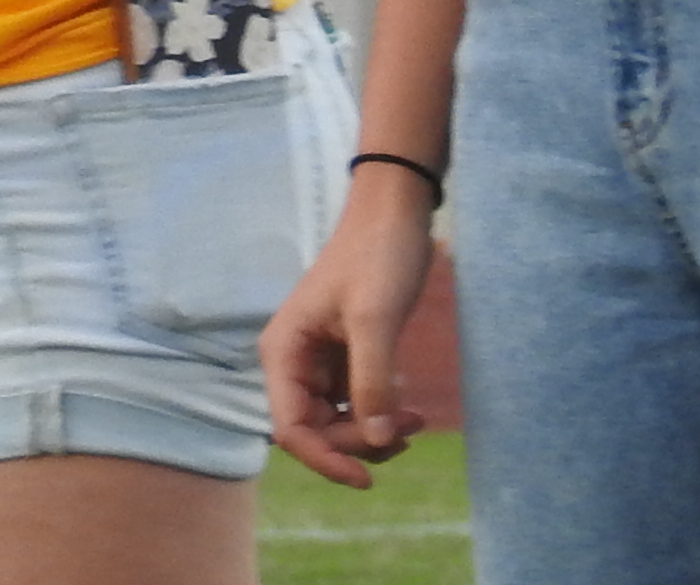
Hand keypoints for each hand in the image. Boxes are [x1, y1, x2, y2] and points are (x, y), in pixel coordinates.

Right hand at [263, 168, 436, 487]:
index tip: (366, 480)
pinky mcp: (344, 359)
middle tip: (408, 428)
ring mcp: (318, 362)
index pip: (289, 428)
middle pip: (315, 430)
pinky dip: (382, 417)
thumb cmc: (377, 259)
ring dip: (374, 433)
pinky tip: (411, 409)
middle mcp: (293, 361)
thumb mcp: (375, 320)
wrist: (393, 217)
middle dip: (359, 442)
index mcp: (283, 351)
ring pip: (336, 424)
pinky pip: (355, 407)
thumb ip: (372, 381)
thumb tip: (376, 439)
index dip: (324, 459)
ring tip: (416, 419)